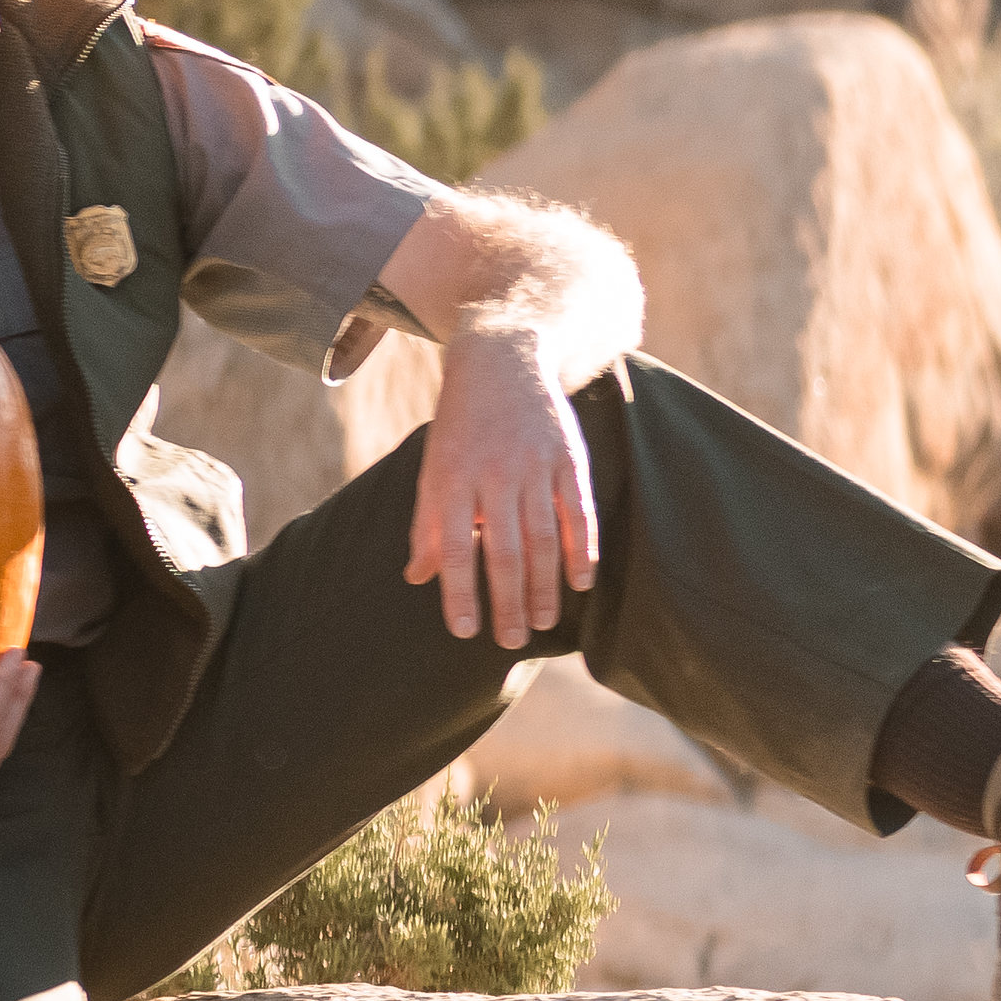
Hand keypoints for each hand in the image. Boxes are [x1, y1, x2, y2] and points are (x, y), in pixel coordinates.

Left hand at [408, 320, 599, 645]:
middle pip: (504, 550)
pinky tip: (581, 581)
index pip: (457, 547)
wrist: (501, 359)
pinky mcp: (569, 457)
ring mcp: (535, 464)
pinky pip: (579, 511)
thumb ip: (428, 523)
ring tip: (543, 622)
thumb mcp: (432, 467)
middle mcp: (494, 473)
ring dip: (545, 586)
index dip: (460, 592)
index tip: (465, 631)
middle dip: (508, 601)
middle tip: (511, 640)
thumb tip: (418, 578)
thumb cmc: (461, 424)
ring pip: (543, 537)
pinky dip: (582, 548)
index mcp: (453, 478)